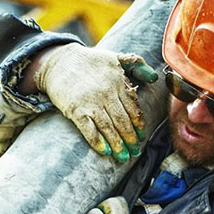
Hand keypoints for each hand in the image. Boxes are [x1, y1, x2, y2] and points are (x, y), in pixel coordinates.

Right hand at [34, 43, 156, 161]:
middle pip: (123, 121)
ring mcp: (90, 102)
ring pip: (108, 128)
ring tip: (123, 157)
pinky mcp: (75, 110)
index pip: (133, 108)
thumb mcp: (115, 56)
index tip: (141, 137)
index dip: (138, 125)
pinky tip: (105, 151)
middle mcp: (106, 93)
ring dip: (118, 144)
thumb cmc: (89, 61)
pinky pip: (89, 129)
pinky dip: (97, 142)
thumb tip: (154, 78)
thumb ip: (137, 64)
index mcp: (118, 81)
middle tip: (135, 152)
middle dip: (130, 139)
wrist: (59, 61)